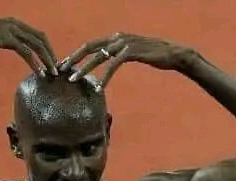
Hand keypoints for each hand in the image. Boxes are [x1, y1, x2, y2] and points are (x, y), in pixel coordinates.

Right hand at [0, 17, 58, 75]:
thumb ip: (7, 39)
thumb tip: (15, 47)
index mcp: (14, 22)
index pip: (37, 34)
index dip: (47, 48)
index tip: (52, 61)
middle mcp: (15, 23)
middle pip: (41, 38)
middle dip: (51, 54)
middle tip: (57, 68)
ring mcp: (11, 30)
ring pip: (36, 45)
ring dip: (46, 60)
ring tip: (52, 73)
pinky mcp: (6, 39)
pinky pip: (26, 52)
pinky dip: (35, 63)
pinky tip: (39, 73)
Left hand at [60, 33, 192, 89]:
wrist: (174, 54)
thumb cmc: (154, 56)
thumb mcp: (132, 53)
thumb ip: (119, 54)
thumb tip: (107, 61)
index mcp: (116, 36)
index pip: (91, 44)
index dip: (76, 53)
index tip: (64, 64)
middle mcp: (118, 37)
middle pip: (90, 47)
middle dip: (74, 59)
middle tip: (61, 70)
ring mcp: (125, 43)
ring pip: (99, 56)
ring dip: (84, 68)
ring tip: (73, 80)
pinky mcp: (132, 52)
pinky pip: (114, 65)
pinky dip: (105, 76)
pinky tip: (99, 88)